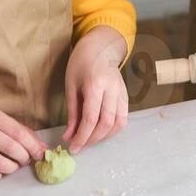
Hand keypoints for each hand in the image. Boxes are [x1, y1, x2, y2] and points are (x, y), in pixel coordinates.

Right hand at [0, 105, 46, 182]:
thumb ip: (20, 131)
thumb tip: (42, 148)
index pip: (18, 133)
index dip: (32, 146)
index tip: (40, 154)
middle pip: (11, 149)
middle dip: (24, 159)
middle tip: (25, 161)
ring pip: (0, 165)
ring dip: (12, 169)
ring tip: (12, 165)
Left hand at [63, 28, 128, 151]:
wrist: (101, 47)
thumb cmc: (81, 63)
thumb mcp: (71, 86)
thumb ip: (72, 113)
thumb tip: (69, 137)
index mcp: (95, 84)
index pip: (91, 118)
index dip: (82, 137)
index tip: (73, 148)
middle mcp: (112, 89)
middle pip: (106, 124)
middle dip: (92, 139)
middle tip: (80, 146)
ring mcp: (122, 93)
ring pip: (118, 124)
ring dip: (104, 137)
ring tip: (90, 140)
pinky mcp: (126, 96)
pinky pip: (123, 118)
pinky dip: (113, 129)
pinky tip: (101, 131)